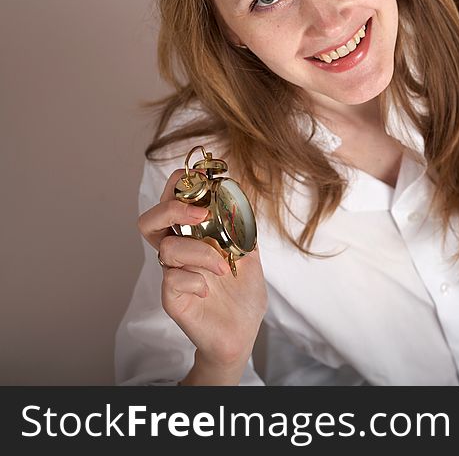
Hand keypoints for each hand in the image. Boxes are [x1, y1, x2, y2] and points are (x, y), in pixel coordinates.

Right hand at [136, 168, 267, 375]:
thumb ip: (242, 224)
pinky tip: (210, 290)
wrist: (243, 332)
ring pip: (168, 248)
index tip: (208, 183)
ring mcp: (171, 275)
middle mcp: (177, 252)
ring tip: (224, 268)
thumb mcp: (250, 251)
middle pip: (150, 220)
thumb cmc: (243, 292)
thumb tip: (238, 193)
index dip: (181, 185)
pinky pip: (173, 279)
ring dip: (201, 253)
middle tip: (201, 216)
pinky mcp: (171, 298)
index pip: (172, 201)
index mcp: (192, 236)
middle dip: (173, 209)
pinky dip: (197, 281)